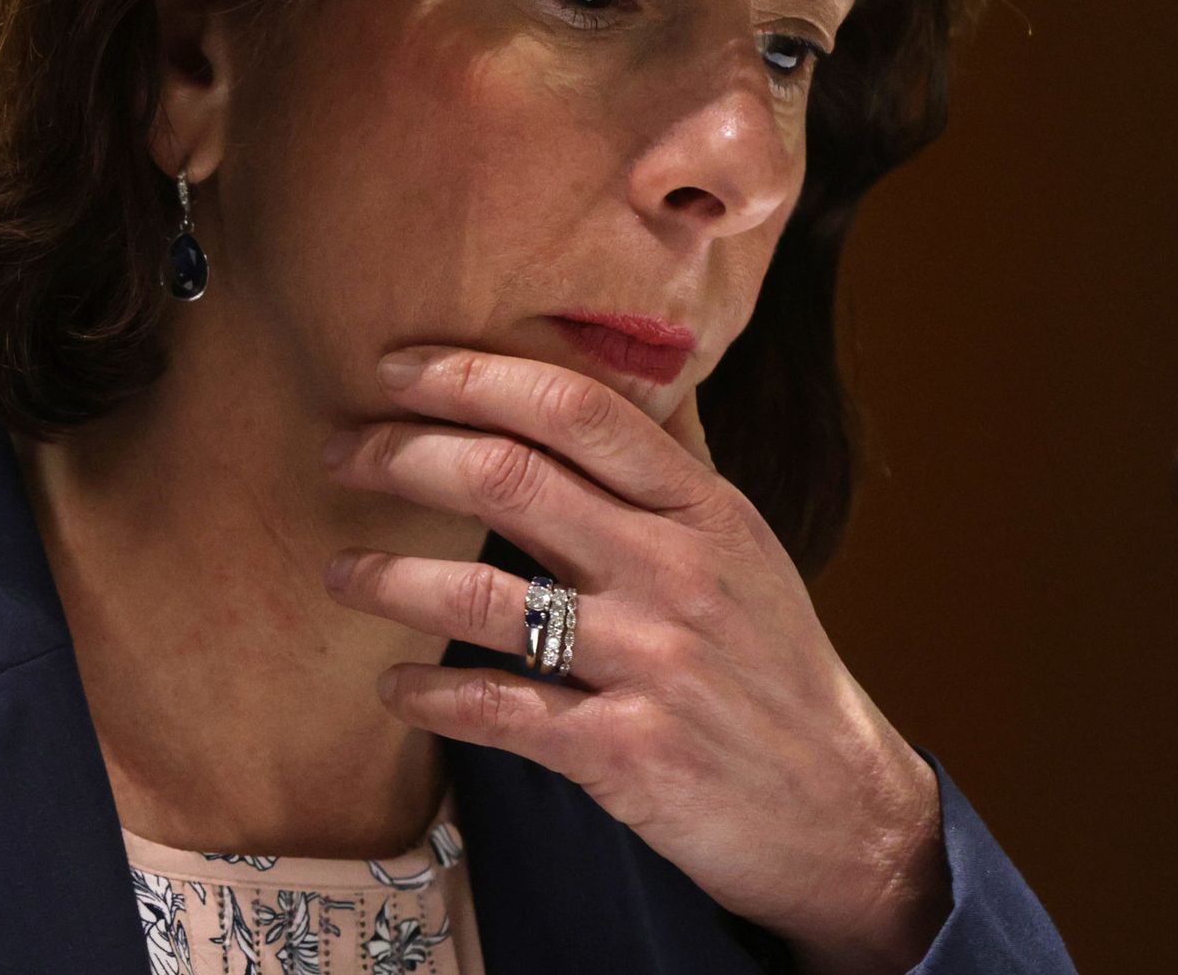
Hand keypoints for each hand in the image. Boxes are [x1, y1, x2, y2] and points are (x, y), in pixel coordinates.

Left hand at [320, 345, 951, 973]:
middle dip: (405, 454)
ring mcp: (653, 662)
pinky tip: (390, 688)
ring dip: (391, 578)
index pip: (580, 408)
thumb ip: (678, 469)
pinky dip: (429, 697)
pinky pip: (498, 710)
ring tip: (337, 572)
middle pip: (513, 479)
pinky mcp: (626, 751)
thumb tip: (634, 373)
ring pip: (486, 599)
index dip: (475, 376)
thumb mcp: (747, 551)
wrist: (839, 809)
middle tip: (340, 452)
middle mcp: (679, 572)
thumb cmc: (778, 670)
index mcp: (705, 510)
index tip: (397, 369)